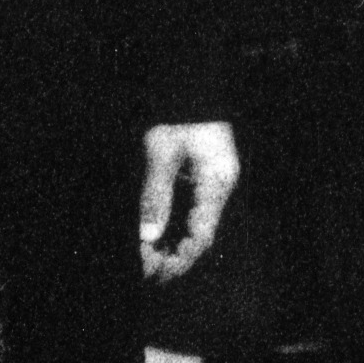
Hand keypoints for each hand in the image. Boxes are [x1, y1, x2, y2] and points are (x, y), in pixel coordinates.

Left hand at [139, 121, 238, 281]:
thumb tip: (148, 235)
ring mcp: (210, 186)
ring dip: (171, 247)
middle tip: (147, 272)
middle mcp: (218, 189)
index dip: (181, 256)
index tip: (156, 270)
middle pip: (200, 235)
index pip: (203, 233)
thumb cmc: (177, 116)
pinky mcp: (199, 181)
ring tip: (145, 264)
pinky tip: (151, 241)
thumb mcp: (161, 152)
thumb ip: (155, 193)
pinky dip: (170, 229)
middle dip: (175, 257)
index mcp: (217, 182)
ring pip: (194, 227)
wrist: (189, 90)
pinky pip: (187, 214)